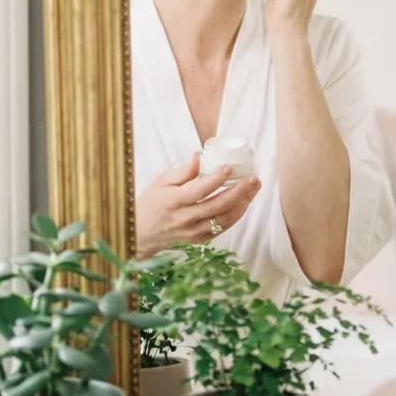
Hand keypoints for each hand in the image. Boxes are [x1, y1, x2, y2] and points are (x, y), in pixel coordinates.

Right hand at [135, 155, 261, 258]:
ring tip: (253, 189)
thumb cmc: (151, 203)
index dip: (216, 179)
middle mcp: (185, 218)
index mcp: (174, 201)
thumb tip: (200, 155)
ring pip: (224, 219)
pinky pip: (221, 228)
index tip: (229, 167)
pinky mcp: (198, 239)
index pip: (200, 190)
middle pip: (218, 205)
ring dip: (242, 204)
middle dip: (240, 191)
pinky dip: (235, 216)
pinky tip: (243, 203)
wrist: (141, 232)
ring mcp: (193, 231)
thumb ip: (183, 171)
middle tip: (253, 178)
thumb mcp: (161, 181)